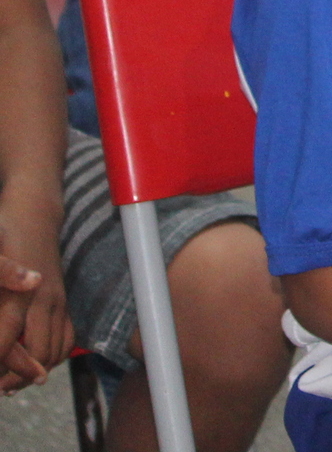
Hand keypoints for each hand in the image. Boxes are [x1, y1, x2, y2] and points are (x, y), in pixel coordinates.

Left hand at [0, 220, 70, 393]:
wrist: (35, 211)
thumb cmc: (8, 228)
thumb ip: (5, 272)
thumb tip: (27, 284)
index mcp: (23, 297)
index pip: (9, 344)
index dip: (0, 366)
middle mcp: (45, 303)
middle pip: (38, 354)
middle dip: (16, 376)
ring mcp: (56, 301)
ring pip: (55, 348)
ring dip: (35, 369)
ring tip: (10, 380)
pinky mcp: (61, 298)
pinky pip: (65, 335)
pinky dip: (52, 354)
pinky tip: (33, 357)